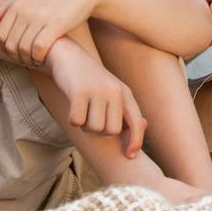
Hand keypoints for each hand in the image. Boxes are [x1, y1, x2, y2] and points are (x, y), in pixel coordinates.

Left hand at [0, 0, 97, 66]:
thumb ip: (9, 6)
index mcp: (17, 4)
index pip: (0, 35)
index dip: (6, 49)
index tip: (16, 54)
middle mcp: (26, 10)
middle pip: (11, 44)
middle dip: (16, 57)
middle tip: (26, 61)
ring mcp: (40, 17)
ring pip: (23, 49)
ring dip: (28, 60)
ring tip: (34, 62)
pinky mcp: (55, 25)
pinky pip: (39, 49)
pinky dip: (39, 58)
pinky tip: (43, 58)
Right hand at [48, 41, 145, 156]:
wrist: (68, 55)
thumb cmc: (90, 79)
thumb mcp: (112, 90)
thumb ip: (125, 109)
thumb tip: (144, 126)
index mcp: (125, 92)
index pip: (137, 123)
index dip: (136, 141)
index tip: (129, 155)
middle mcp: (114, 91)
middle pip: (111, 131)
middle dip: (99, 131)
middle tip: (90, 117)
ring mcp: (98, 91)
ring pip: (94, 128)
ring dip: (84, 125)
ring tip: (82, 108)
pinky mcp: (79, 92)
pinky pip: (77, 121)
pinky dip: (73, 119)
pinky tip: (72, 105)